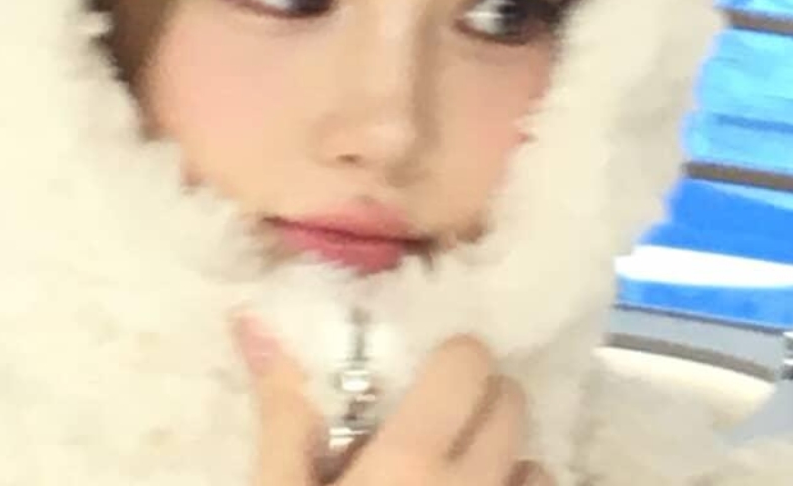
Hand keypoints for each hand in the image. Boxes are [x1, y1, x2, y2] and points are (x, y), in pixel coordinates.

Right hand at [234, 316, 553, 485]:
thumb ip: (283, 416)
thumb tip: (254, 320)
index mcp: (410, 461)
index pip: (467, 365)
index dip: (453, 362)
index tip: (429, 373)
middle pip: (512, 405)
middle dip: (484, 401)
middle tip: (444, 418)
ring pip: (538, 465)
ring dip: (509, 459)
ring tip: (467, 471)